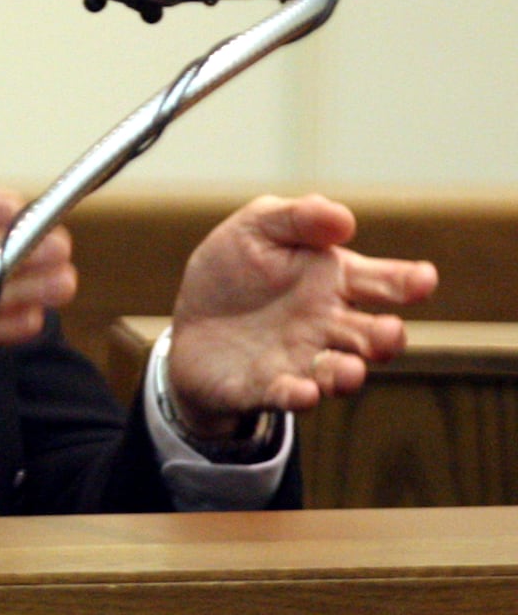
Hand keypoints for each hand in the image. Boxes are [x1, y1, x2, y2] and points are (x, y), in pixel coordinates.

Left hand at [167, 194, 438, 437]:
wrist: (191, 322)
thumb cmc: (235, 270)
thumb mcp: (256, 228)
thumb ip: (297, 218)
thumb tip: (344, 219)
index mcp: (334, 280)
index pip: (382, 281)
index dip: (406, 280)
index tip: (423, 279)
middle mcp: (329, 325)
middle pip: (371, 335)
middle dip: (386, 336)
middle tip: (389, 331)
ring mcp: (302, 359)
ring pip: (340, 373)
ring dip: (348, 374)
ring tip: (350, 369)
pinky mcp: (267, 387)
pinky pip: (289, 395)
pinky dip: (299, 396)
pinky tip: (302, 392)